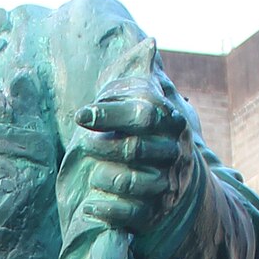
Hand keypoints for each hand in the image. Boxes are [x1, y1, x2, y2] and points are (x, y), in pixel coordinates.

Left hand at [74, 75, 196, 241]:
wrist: (177, 179)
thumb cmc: (149, 131)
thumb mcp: (148, 100)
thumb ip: (143, 73)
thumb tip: (149, 43)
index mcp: (172, 122)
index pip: (143, 115)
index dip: (110, 114)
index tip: (81, 115)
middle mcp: (175, 153)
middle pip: (134, 150)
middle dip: (103, 148)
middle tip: (85, 146)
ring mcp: (167, 185)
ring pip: (131, 183)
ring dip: (104, 178)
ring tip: (93, 174)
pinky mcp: (155, 213)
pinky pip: (129, 215)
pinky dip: (106, 211)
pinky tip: (90, 206)